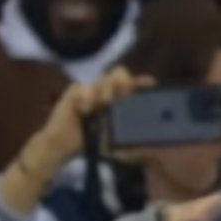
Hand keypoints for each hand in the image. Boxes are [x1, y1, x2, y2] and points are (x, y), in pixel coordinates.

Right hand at [37, 67, 154, 167]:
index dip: (142, 82)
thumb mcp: (119, 143)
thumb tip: (154, 142)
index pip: (134, 85)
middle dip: (123, 81)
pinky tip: (85, 110)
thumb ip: (135, 140)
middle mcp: (108, 92)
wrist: (66, 146)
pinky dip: (86, 97)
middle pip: (120, 74)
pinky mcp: (75, 91)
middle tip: (124, 94)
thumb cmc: (96, 144)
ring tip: (104, 103)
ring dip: (106, 88)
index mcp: (122, 102)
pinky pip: (83, 86)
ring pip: (103, 78)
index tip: (150, 83)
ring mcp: (92, 90)